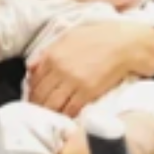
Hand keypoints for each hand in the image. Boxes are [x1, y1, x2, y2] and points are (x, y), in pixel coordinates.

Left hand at [27, 20, 153, 116]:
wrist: (123, 44)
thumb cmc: (97, 37)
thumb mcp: (68, 37)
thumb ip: (47, 52)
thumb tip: (30, 68)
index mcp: (53, 55)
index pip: (34, 80)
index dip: (32, 92)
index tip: (33, 98)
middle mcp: (60, 69)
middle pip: (40, 95)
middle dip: (37, 105)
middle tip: (38, 111)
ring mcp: (73, 82)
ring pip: (52, 105)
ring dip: (49, 112)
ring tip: (49, 116)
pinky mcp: (87, 92)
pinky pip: (70, 109)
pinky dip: (65, 115)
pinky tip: (65, 116)